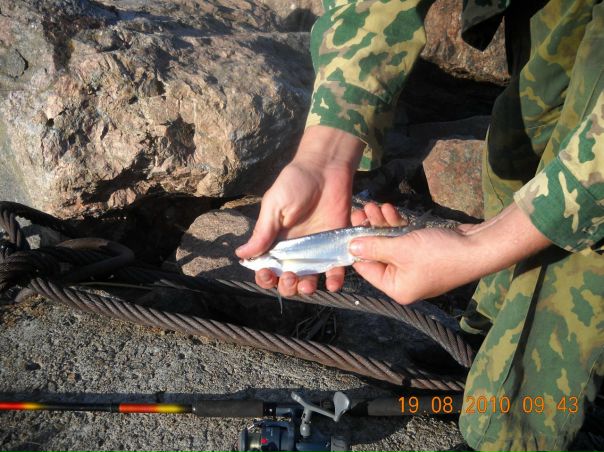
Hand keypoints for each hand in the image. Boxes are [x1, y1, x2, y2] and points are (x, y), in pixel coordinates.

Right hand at [236, 126, 364, 295]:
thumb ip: (262, 232)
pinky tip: (331, 283)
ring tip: (307, 284)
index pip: (267, 268)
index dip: (265, 277)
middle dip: (286, 286)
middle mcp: (296, 251)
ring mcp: (317, 250)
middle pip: (287, 280)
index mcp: (276, 242)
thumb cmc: (295, 183)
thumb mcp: (275, 206)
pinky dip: (334, 280)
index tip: (267, 274)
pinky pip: (336, 270)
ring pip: (309, 280)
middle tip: (290, 276)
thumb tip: (241, 255)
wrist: (326, 169)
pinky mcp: (337, 246)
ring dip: (306, 289)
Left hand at [349, 202, 550, 304]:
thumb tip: (351, 248)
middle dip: (369, 230)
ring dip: (381, 224)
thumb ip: (373, 248)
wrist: (478, 247)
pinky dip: (397, 225)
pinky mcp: (424, 252)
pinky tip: (389, 209)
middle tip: (360, 210)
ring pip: (390, 243)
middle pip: (377, 254)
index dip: (356, 248)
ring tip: (374, 205)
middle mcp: (404, 281)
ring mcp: (415, 267)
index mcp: (397, 288)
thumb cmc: (439, 253)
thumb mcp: (401, 249)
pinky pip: (404, 240)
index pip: (366, 269)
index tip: (347, 227)